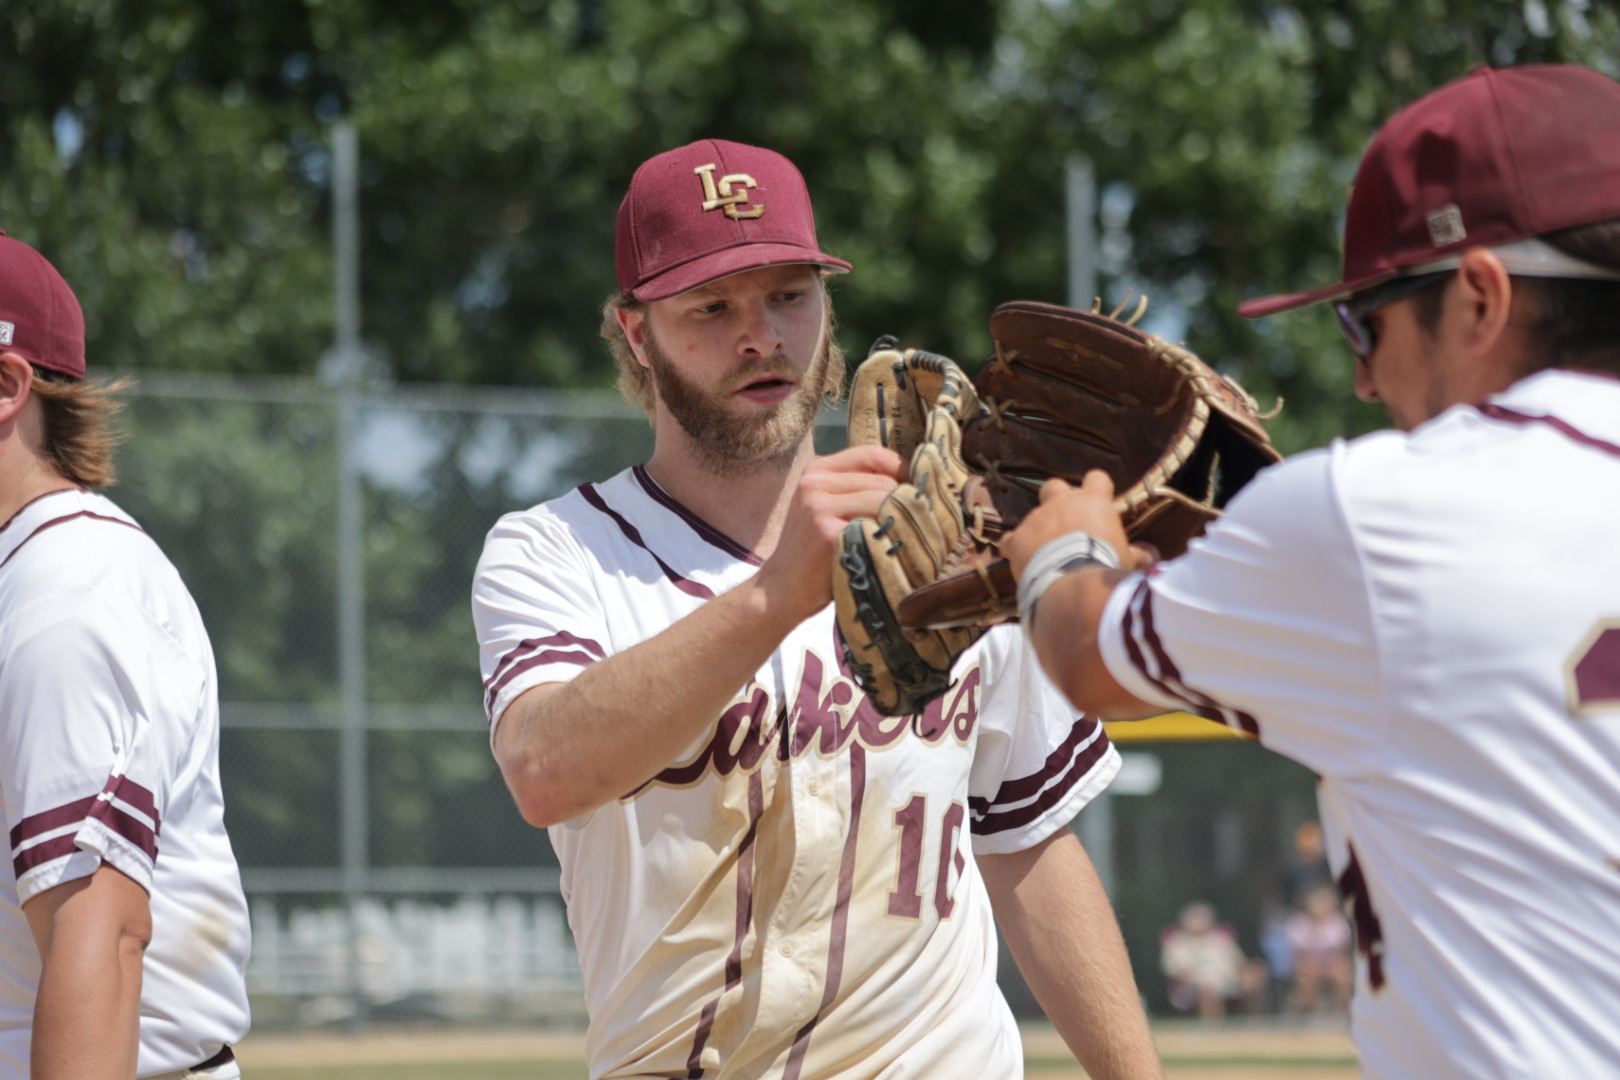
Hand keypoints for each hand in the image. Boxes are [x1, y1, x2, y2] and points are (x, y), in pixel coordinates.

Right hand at [755, 444, 905, 620]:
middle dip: (904, 504)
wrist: (783, 587)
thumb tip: (913, 480)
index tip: (913, 492)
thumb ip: (858, 487)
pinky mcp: (827, 532)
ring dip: (899, 523)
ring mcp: (818, 506)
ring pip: (884, 502)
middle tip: (910, 527)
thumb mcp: (827, 506)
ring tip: (897, 541)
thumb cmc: (816, 549)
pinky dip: (888, 540)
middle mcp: (814, 482)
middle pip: (884, 481)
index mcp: (817, 470)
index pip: (873, 454)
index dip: (902, 470)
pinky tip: (886, 554)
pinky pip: (876, 527)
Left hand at [1002, 470, 1149, 578]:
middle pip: (1054, 486)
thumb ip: (1137, 554)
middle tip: (1065, 523)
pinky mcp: (1017, 538)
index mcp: (1093, 501)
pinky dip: (1014, 548)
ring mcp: (1036, 519)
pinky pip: (1009, 539)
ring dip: (1037, 529)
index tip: (1099, 502)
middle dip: (1057, 499)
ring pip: (1031, 514)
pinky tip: (1019, 561)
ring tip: (1045, 552)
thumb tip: (1151, 556)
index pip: (1097, 477)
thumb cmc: (1107, 567)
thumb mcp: (1127, 559)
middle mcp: (1061, 502)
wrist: (1074, 583)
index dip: (1097, 487)